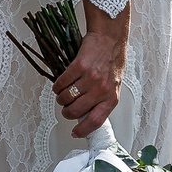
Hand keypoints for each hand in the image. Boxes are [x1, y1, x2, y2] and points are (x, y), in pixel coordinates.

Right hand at [51, 3, 127, 138]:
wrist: (110, 39)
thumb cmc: (113, 62)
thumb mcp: (114, 86)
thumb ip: (103, 100)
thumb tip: (87, 116)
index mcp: (111, 98)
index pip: (96, 122)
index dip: (83, 130)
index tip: (75, 132)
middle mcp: (101, 90)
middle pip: (75, 111)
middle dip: (66, 112)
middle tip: (66, 108)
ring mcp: (90, 78)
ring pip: (66, 98)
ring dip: (61, 98)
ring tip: (63, 94)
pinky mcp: (79, 67)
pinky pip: (61, 83)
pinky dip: (57, 86)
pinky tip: (59, 84)